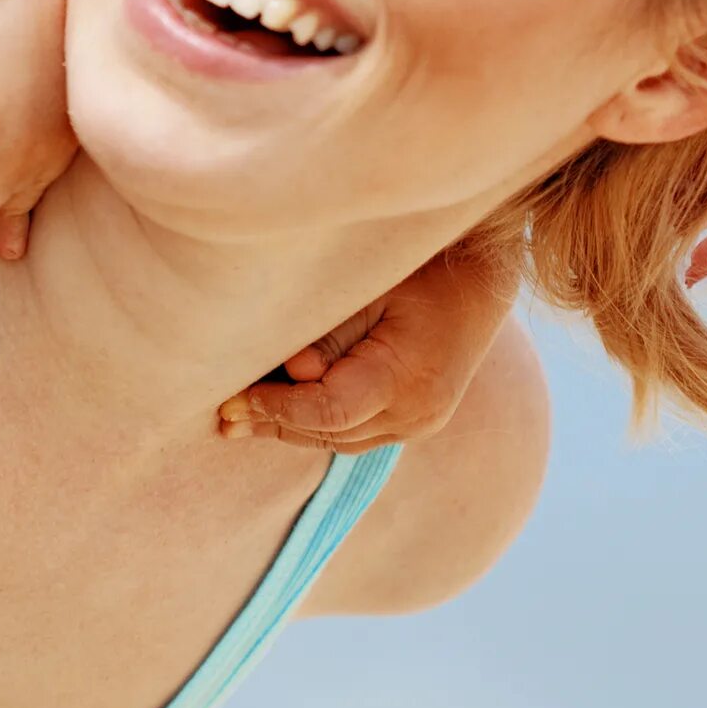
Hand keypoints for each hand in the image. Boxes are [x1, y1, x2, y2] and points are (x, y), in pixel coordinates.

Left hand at [218, 238, 524, 450]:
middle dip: (274, 424)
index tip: (231, 401)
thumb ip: (331, 333)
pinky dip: (319, 424)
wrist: (485, 277)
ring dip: (292, 430)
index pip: (328, 413)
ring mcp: (421, 423)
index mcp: (408, 380)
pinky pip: (357, 432)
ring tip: (239, 421)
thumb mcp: (373, 288)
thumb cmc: (425, 268)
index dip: (276, 410)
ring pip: (341, 439)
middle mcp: (417, 414)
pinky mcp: (417, 420)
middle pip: (330, 433)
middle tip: (221, 417)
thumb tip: (289, 372)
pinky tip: (281, 414)